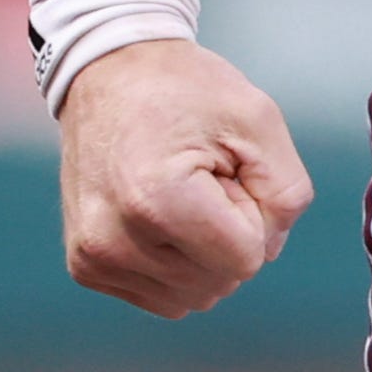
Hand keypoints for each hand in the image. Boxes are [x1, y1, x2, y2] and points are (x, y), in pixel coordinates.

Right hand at [57, 39, 311, 317]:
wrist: (111, 73)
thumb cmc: (188, 91)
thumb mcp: (260, 122)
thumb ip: (286, 193)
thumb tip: (265, 253)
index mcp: (157, 201)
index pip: (246, 260)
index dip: (251, 213)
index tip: (224, 170)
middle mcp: (114, 239)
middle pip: (220, 283)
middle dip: (229, 235)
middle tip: (204, 177)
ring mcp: (93, 257)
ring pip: (192, 298)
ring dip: (203, 253)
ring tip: (182, 194)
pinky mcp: (85, 265)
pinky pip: (161, 295)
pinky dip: (176, 264)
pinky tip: (160, 214)